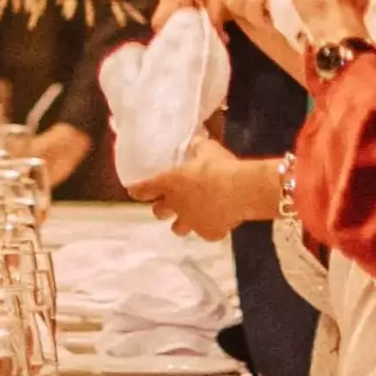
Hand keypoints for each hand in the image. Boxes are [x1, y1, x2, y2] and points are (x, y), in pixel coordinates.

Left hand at [134, 138, 281, 240]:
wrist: (241, 190)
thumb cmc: (220, 166)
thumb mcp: (207, 149)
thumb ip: (197, 147)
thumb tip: (195, 142)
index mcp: (170, 183)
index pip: (145, 189)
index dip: (138, 190)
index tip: (134, 191)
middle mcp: (176, 205)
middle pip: (158, 212)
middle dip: (161, 208)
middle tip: (169, 204)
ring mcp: (191, 222)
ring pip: (178, 229)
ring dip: (181, 223)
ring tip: (190, 218)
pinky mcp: (208, 233)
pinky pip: (205, 233)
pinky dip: (209, 228)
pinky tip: (219, 221)